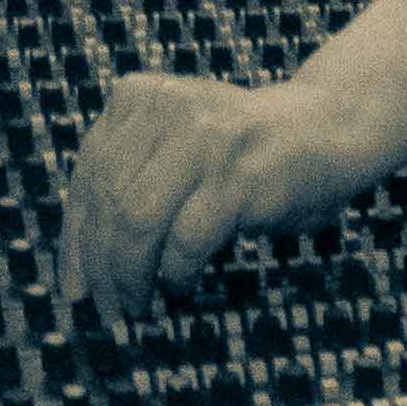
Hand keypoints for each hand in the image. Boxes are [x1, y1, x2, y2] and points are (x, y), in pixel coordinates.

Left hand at [64, 72, 398, 322]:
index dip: (74, 239)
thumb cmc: (246, 153)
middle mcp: (170, 109)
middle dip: (100, 266)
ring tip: (138, 306)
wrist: (332, 126)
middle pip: (108, 201)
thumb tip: (79, 272)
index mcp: (143, 96)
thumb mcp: (178, 145)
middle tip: (108, 309)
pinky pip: (186, 239)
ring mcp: (206, 138)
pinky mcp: (239, 173)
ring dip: (131, 275)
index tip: (73, 287)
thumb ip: (131, 180)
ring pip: (136, 220)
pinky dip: (178, 272)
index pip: (90, 175)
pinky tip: (183, 285)